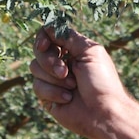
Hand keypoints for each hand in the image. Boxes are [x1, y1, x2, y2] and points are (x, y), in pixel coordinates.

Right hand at [29, 24, 129, 138]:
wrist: (103, 113)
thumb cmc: (101, 81)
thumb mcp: (89, 52)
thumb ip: (68, 37)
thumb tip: (48, 25)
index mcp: (72, 49)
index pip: (48, 35)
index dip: (42, 38)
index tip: (44, 45)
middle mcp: (61, 62)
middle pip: (39, 51)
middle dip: (50, 61)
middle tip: (65, 71)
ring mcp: (53, 79)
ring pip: (35, 68)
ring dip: (54, 78)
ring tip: (72, 86)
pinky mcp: (47, 96)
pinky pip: (37, 87)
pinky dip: (54, 92)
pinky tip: (68, 98)